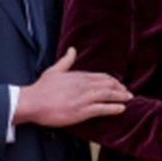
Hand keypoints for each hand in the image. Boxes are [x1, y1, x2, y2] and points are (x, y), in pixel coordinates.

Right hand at [15, 47, 131, 127]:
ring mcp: (84, 98)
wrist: (32, 103)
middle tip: (127, 92)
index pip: (100, 76)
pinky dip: (114, 108)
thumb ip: (66, 60)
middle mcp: (83, 85)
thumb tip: (72, 49)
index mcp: (78, 76)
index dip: (111, 80)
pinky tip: (122, 108)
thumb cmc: (41, 89)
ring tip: (129, 98)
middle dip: (119, 88)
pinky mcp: (83, 110)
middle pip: (108, 84)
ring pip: (108, 95)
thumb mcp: (54, 70)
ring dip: (121, 96)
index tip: (117, 83)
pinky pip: (103, 108)